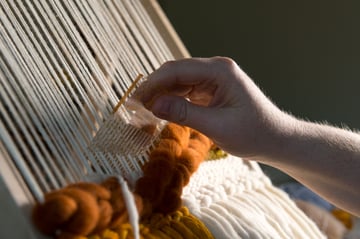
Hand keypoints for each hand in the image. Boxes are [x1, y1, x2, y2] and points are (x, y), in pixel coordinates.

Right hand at [135, 57, 290, 156]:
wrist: (275, 139)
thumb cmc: (253, 133)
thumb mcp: (217, 126)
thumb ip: (185, 114)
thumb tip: (154, 105)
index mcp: (220, 71)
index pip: (177, 70)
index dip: (153, 84)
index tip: (136, 99)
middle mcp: (216, 70)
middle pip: (176, 73)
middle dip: (155, 88)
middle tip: (135, 105)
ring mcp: (214, 79)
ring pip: (179, 82)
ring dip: (162, 94)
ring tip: (143, 109)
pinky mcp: (212, 90)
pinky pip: (187, 91)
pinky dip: (173, 100)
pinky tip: (161, 110)